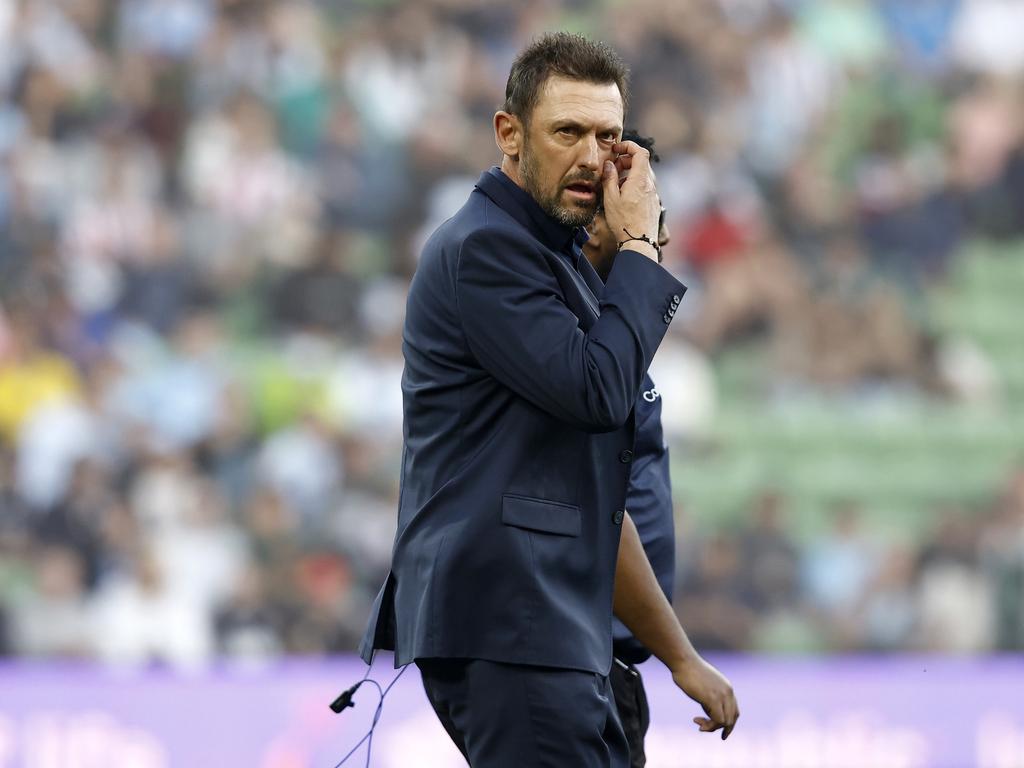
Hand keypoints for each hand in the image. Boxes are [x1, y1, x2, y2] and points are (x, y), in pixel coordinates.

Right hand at [600, 140, 660, 261]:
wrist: (639, 242)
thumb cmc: (624, 222)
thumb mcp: (611, 199)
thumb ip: (609, 178)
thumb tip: (608, 165)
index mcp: (640, 180)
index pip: (640, 152)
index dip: (629, 146)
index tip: (616, 149)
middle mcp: (649, 185)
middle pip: (641, 162)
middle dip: (626, 160)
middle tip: (612, 169)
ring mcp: (653, 194)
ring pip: (641, 175)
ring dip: (628, 174)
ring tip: (615, 185)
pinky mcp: (652, 203)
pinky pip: (644, 186)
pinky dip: (633, 184)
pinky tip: (623, 197)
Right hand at [671, 655, 738, 739]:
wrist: (683, 661)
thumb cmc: (687, 670)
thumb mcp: (703, 683)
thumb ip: (709, 694)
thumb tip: (708, 705)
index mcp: (726, 687)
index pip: (734, 711)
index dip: (727, 723)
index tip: (715, 728)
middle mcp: (728, 692)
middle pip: (732, 718)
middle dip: (721, 728)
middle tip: (703, 729)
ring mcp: (722, 695)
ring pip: (726, 722)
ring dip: (711, 727)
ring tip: (698, 725)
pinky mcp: (713, 699)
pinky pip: (718, 721)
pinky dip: (708, 726)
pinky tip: (696, 721)